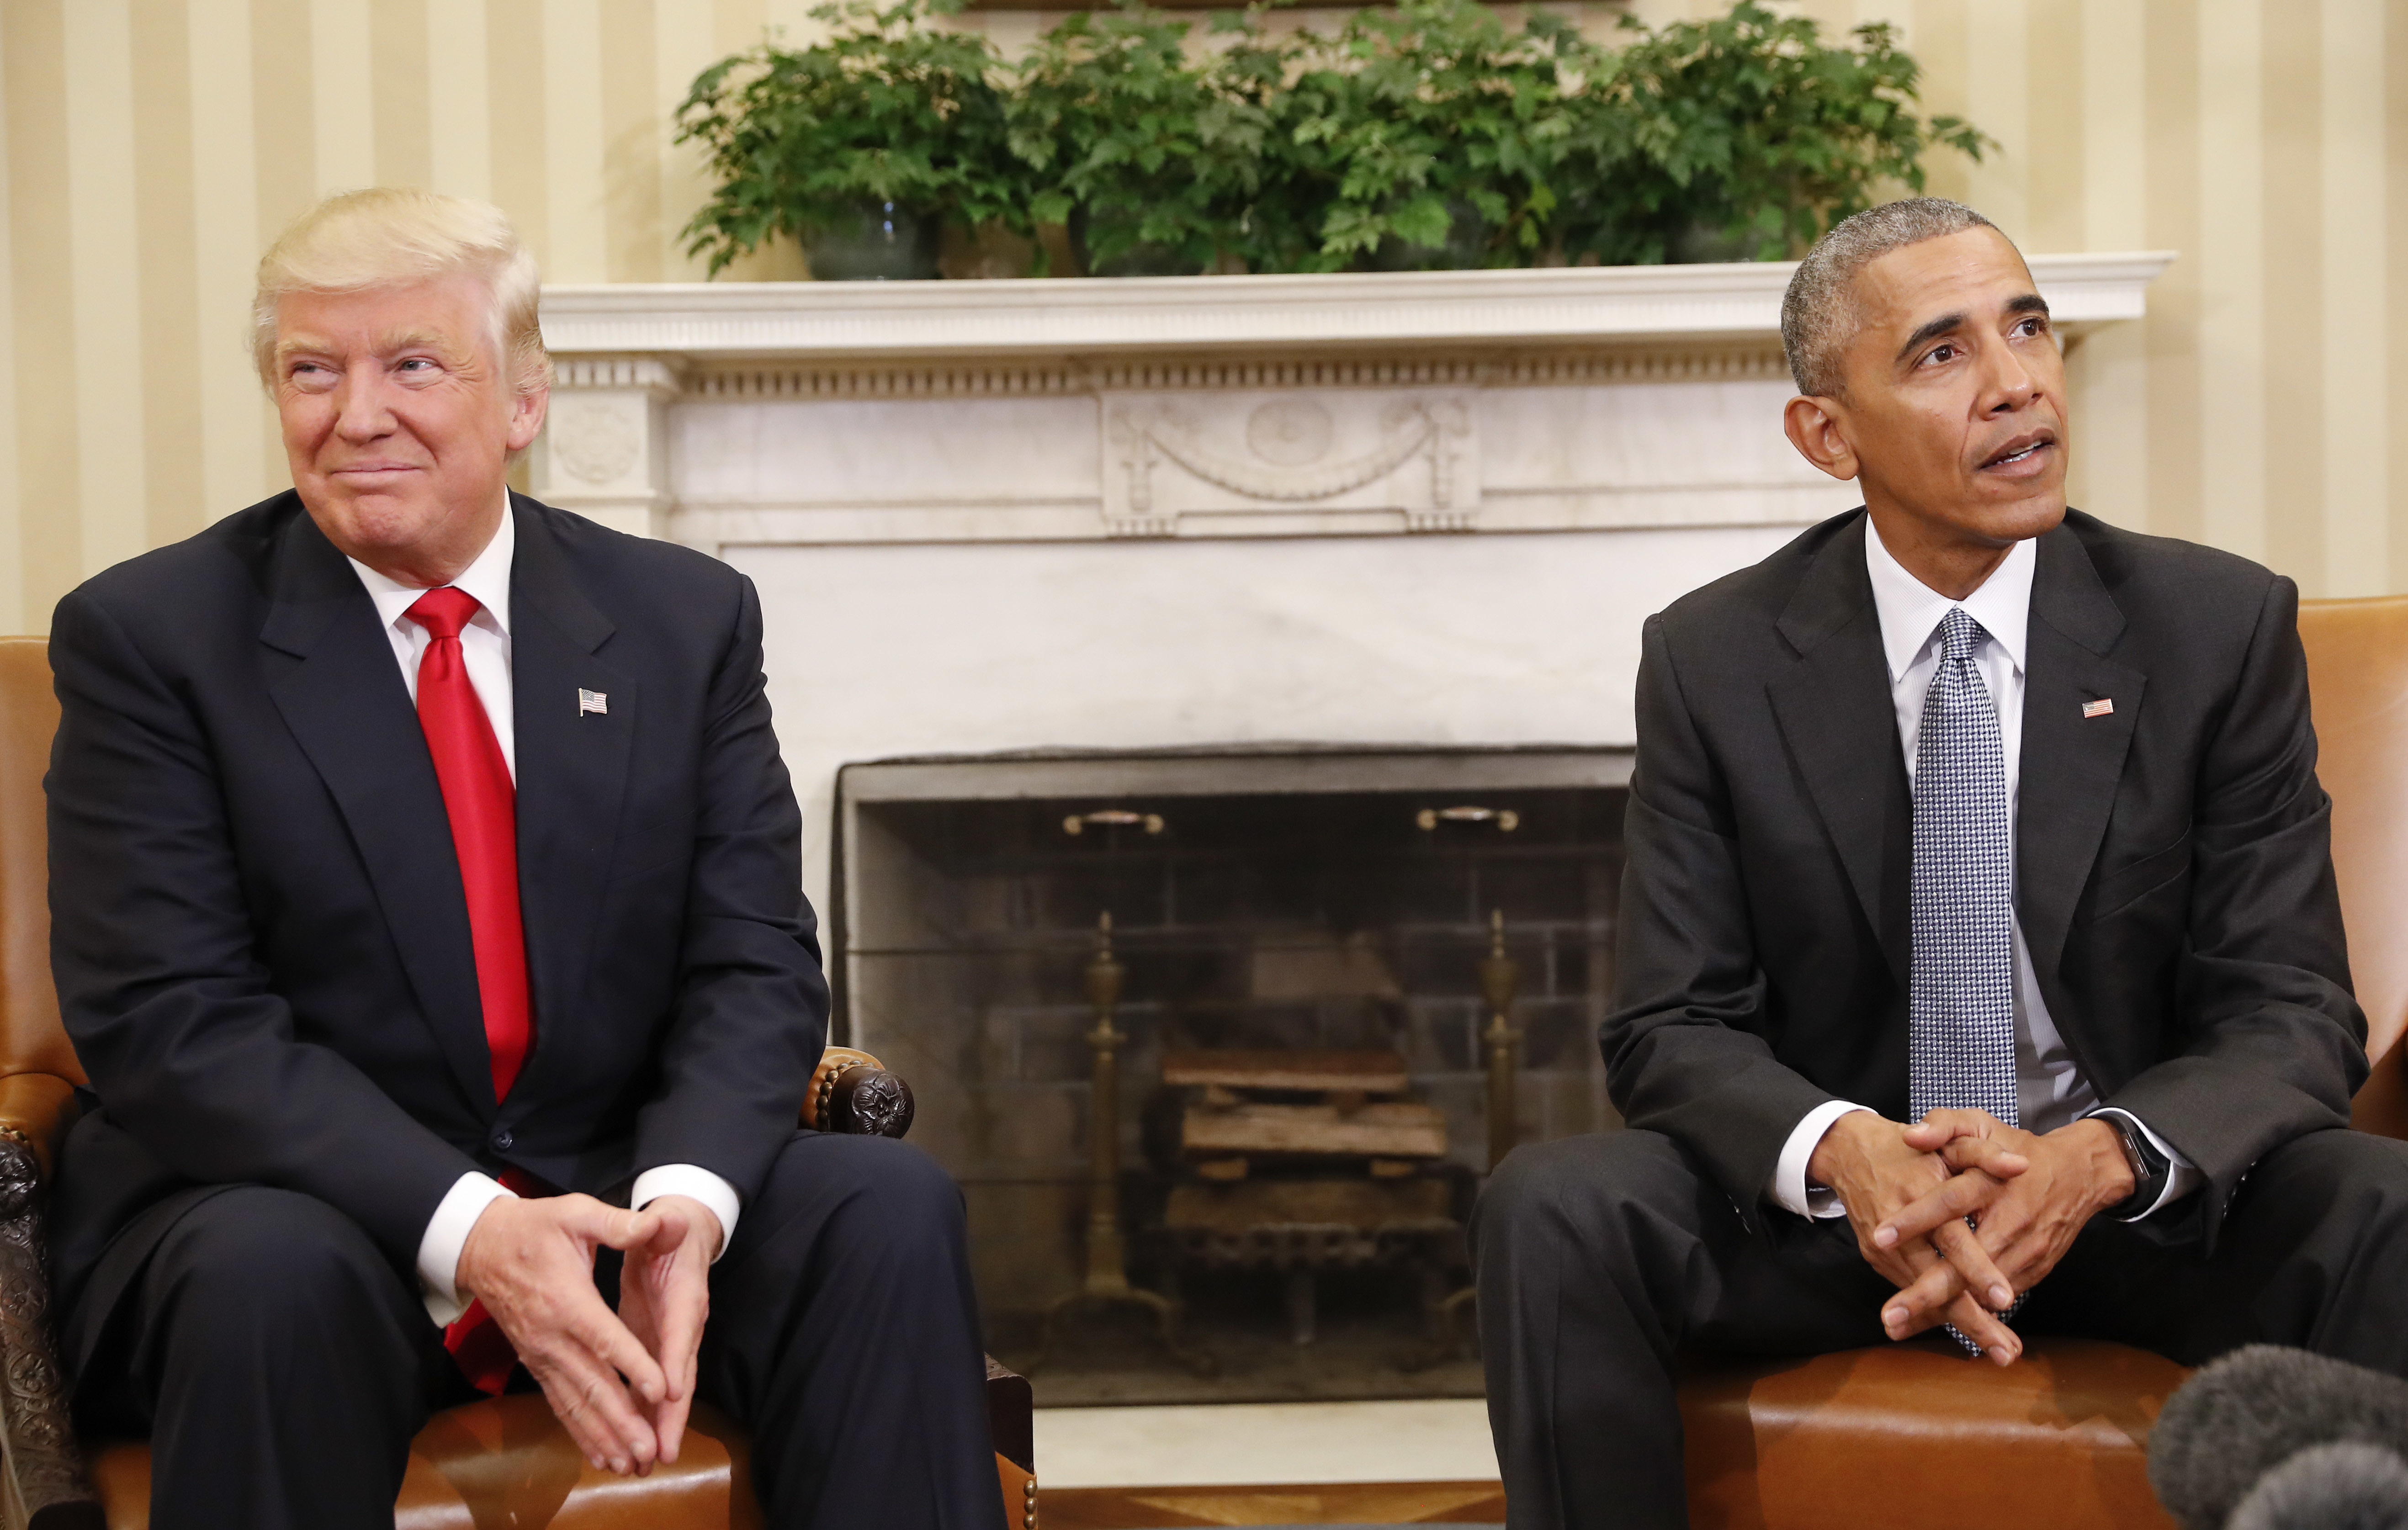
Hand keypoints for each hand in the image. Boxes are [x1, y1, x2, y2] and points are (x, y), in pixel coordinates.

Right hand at [456, 1194, 671, 1475]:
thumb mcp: (576, 1212)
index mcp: (567, 1300)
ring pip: (574, 1403)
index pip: (604, 1338)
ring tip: (631, 1463)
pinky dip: (580, 1431)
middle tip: (648, 1448)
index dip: (633, 1364)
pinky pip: (559, 1403)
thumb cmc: (535, 1227)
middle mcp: (551, 1336)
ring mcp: (540, 1354)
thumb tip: (658, 1222)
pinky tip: (601, 1454)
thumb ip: (617, 1224)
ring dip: (602, 1435)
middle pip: (590, 1383)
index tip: (660, 1390)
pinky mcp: (535, 1363)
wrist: (481, 1246)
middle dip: (621, 1419)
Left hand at [618, 1194, 720, 1468]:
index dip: (676, 1363)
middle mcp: (683, 1326)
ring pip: (666, 1391)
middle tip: (662, 1452)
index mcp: (685, 1296)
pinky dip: (641, 1414)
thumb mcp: (665, 1222)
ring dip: (657, 1426)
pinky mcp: (654, 1346)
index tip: (671, 1394)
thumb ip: (664, 1225)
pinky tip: (627, 1441)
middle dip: (672, 1416)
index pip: (681, 1333)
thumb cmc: (670, 1229)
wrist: (680, 1234)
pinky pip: (649, 1386)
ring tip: (646, 1463)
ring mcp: (670, 1341)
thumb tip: (669, 1220)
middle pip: (682, 1376)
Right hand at [1805, 1111, 2023, 1362]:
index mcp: (1920, 1196)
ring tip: (1998, 1350)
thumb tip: (2020, 1165)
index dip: (1977, 1270)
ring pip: (1925, 1294)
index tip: (2005, 1299)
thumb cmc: (1908, 1148)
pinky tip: (1969, 1330)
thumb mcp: (1946, 1139)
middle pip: (1938, 1282)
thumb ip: (1984, 1153)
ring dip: (1962, 1324)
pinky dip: (1938, 1312)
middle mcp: (1899, 1229)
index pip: (1953, 1239)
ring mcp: (1884, 1249)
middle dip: (1973, 1320)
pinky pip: (1912, 1289)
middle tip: (2006, 1352)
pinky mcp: (1877, 1258)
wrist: (1850, 1153)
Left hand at [1873, 1111, 2133, 1339]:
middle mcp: (2010, 1225)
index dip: (1915, 1220)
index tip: (1880, 1236)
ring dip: (1944, 1313)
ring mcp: (2025, 1253)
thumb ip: (1945, 1123)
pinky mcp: (2034, 1270)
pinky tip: (1935, 1325)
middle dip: (1927, 1293)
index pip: (1949, 1203)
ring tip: (1902, 1327)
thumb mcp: (1981, 1122)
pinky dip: (1968, 1312)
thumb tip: (1910, 1136)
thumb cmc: (2018, 1147)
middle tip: (1891, 1315)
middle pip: (1965, 1266)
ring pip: (1980, 1292)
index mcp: (1992, 1184)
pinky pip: (1995, 1297)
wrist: (2079, 1174)